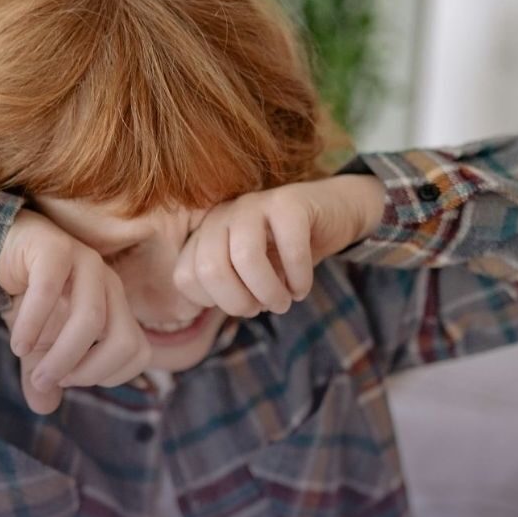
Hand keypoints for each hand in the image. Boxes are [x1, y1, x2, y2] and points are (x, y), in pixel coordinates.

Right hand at [0, 209, 151, 413]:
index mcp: (116, 307)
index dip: (107, 376)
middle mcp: (109, 284)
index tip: (69, 380)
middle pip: (124, 340)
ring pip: (90, 318)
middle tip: (49, 380)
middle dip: (87, 371)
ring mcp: (85, 262)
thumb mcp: (36, 347)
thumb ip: (43, 376)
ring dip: (61, 354)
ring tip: (32, 367)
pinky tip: (18, 343)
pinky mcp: (54, 247)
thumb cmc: (27, 298)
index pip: (138, 353)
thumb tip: (44, 408)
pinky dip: (33, 323)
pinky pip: (50, 290)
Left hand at [172, 174, 384, 316]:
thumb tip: (189, 315)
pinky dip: (299, 279)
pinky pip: (289, 249)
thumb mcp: (247, 275)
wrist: (331, 214)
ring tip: (284, 301)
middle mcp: (222, 215)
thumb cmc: (283, 252)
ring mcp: (254, 204)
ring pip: (246, 257)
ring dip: (269, 292)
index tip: (242, 305)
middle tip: (263, 308)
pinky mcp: (289, 202)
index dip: (215, 304)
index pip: (186, 277)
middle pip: (210, 269)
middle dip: (239, 302)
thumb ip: (219, 290)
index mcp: (204, 234)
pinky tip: (302, 287)